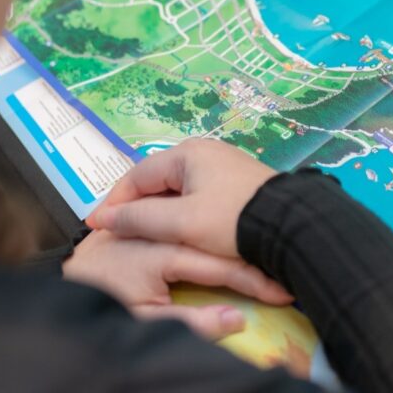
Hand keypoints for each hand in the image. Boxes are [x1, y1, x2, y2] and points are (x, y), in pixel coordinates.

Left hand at [63, 228, 289, 338]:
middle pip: (212, 240)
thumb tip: (237, 319)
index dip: (251, 279)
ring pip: (196, 226)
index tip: (282, 291)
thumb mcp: (145, 325)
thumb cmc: (104, 311)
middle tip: (283, 270)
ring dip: (229, 239)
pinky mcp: (139, 229)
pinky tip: (225, 240)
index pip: (216, 264)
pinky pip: (179, 225)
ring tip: (263, 250)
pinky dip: (205, 234)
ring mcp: (147, 227)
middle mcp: (155, 232)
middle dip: (249, 256)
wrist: (58, 302)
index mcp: (157, 253)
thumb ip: (191, 323)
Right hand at [87, 138, 275, 258]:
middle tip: (120, 234)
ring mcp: (224, 168)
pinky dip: (183, 215)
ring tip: (146, 239)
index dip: (115, 202)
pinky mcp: (238, 186)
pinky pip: (198, 197)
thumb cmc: (233, 223)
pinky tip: (180, 237)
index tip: (99, 226)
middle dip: (137, 207)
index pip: (137, 174)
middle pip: (157, 180)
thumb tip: (105, 218)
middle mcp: (205, 153)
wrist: (293, 228)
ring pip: (178, 191)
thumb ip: (140, 218)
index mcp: (189, 154)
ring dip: (160, 213)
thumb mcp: (182, 224)